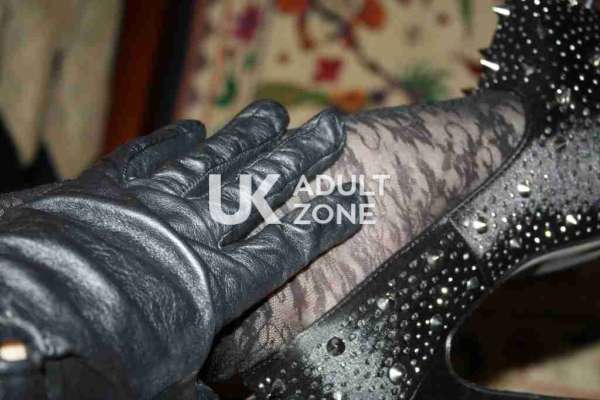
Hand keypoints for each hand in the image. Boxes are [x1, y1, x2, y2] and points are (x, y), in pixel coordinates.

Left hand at [0, 100, 361, 398]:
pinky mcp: (110, 188)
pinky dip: (171, 141)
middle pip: (259, 186)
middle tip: (326, 127)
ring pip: (212, 161)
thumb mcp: (165, 382)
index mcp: (216, 283)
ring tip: (273, 113)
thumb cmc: (106, 359)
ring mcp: (153, 204)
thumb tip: (214, 399)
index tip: (352, 200)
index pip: (285, 246)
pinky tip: (192, 128)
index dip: (322, 222)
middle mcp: (195, 233)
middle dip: (298, 156)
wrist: (37, 315)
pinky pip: (149, 157)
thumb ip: (202, 380)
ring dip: (244, 136)